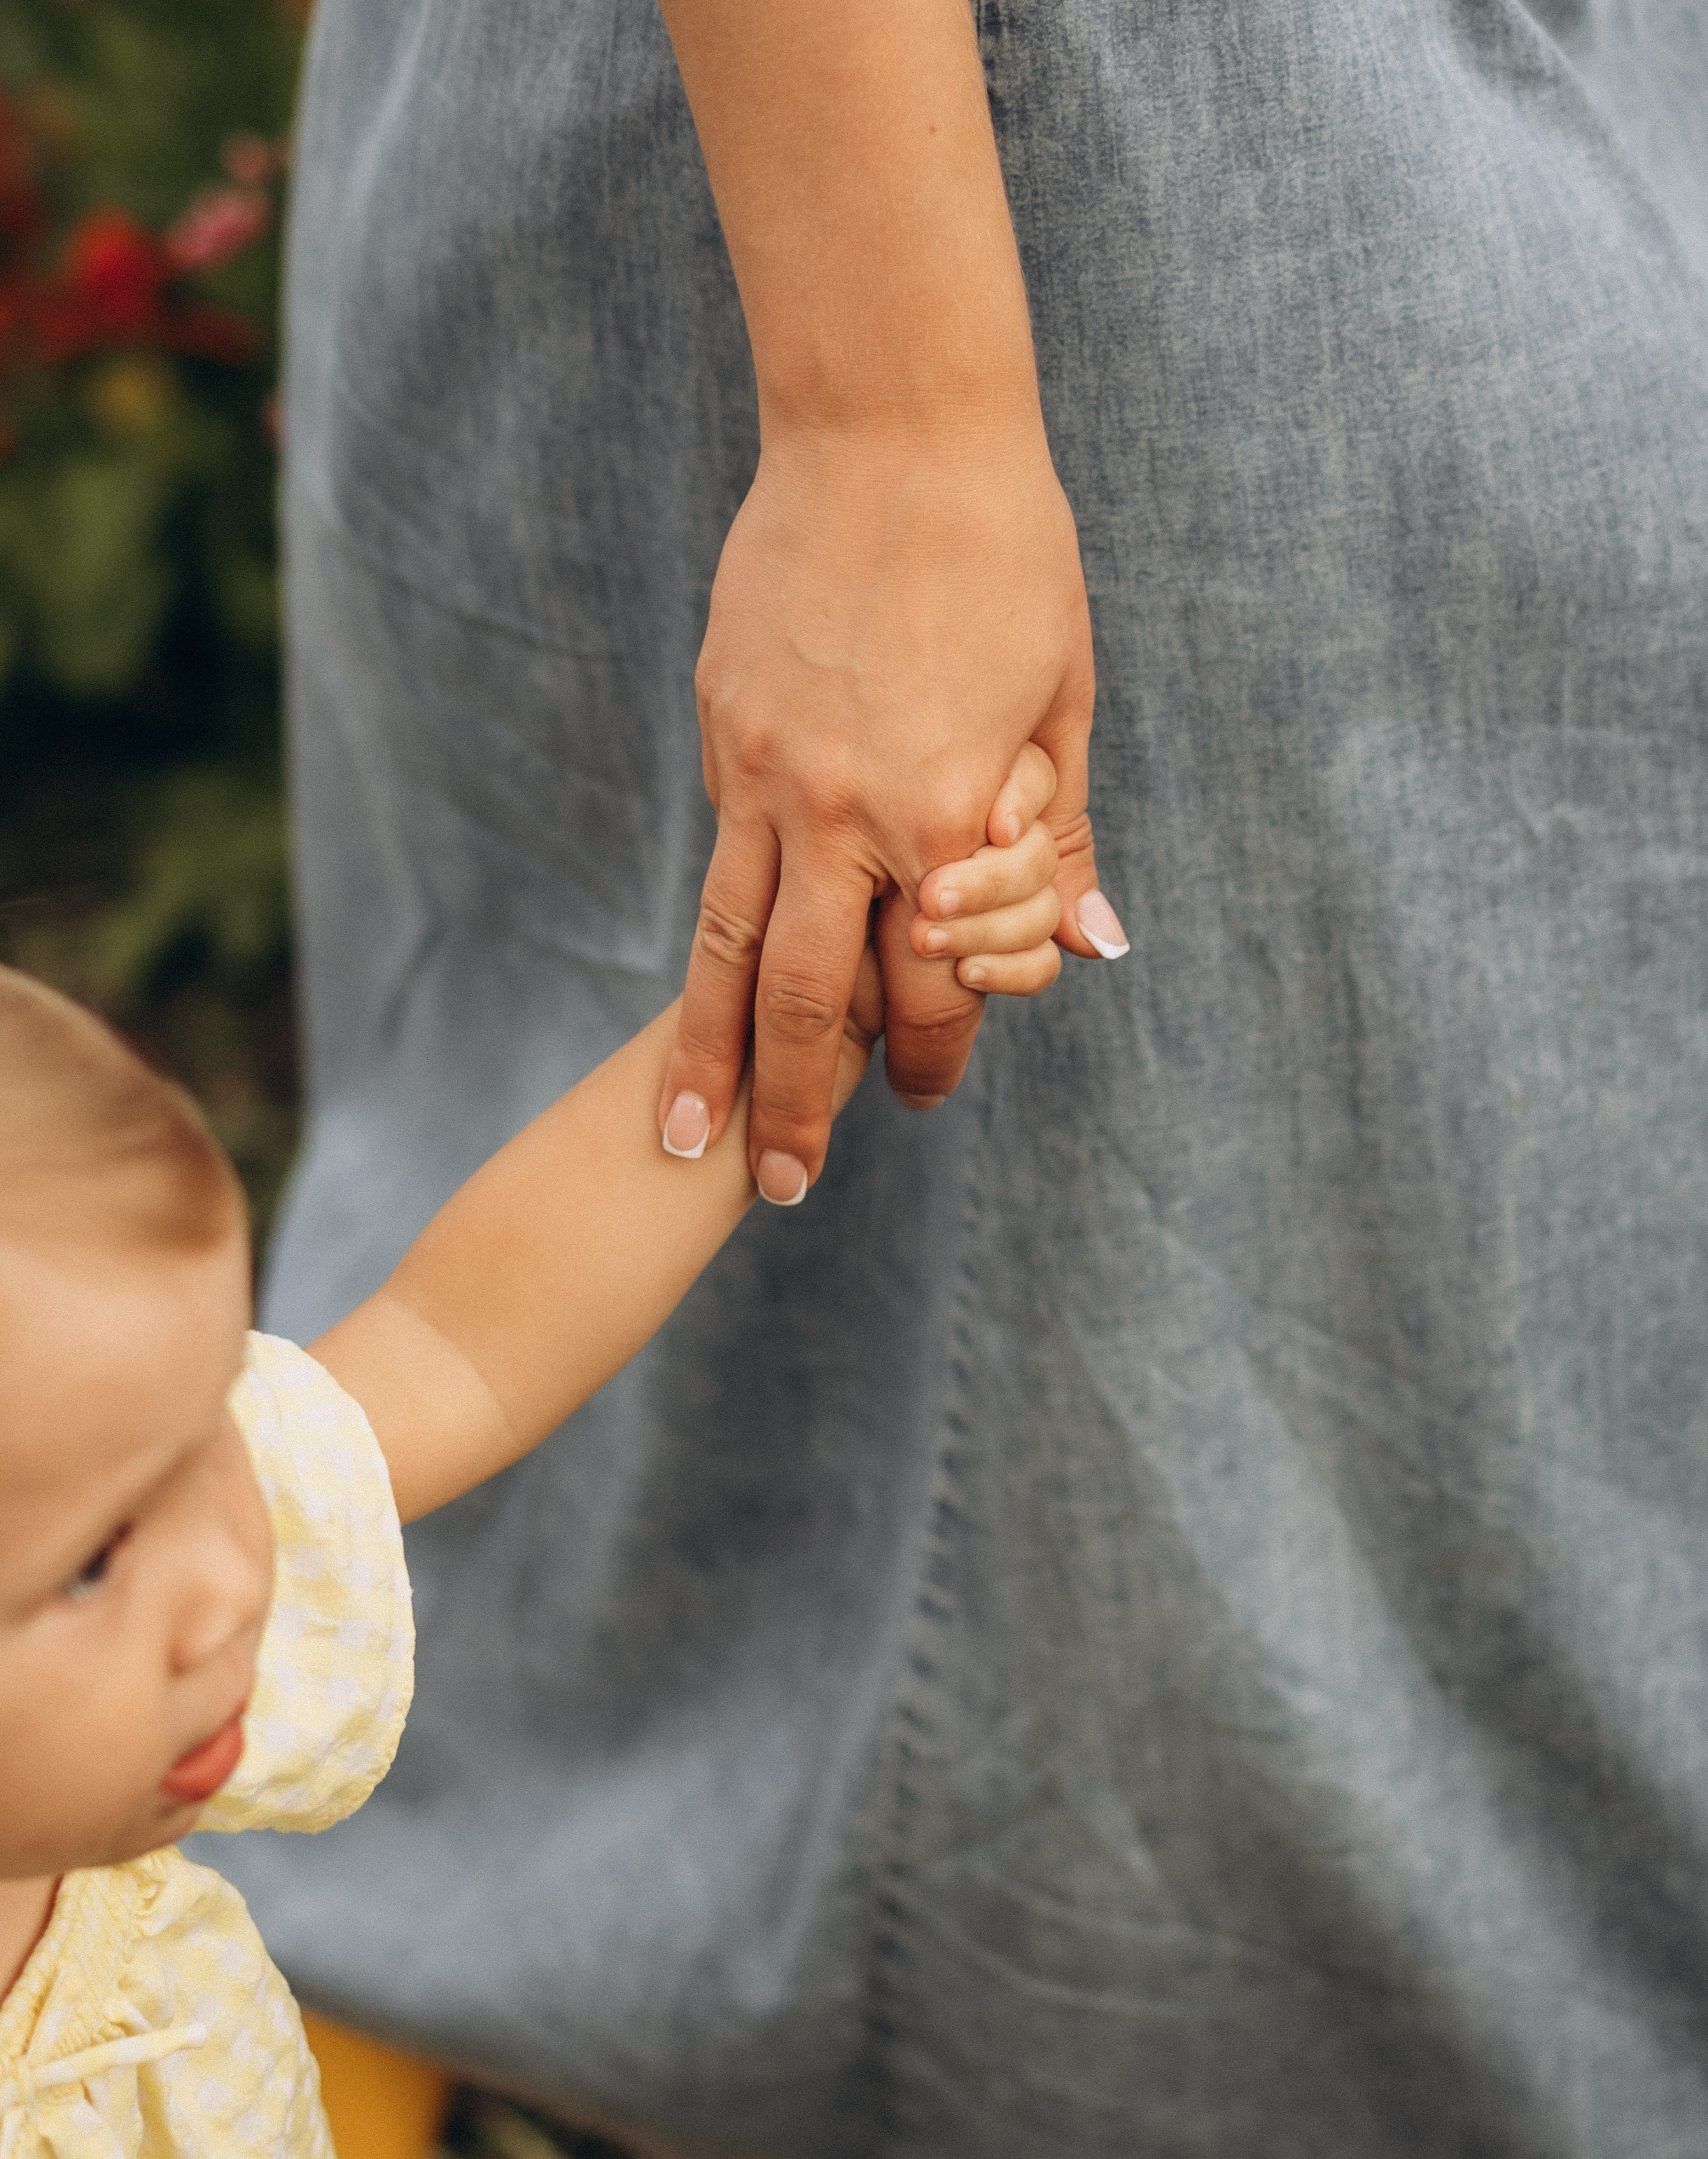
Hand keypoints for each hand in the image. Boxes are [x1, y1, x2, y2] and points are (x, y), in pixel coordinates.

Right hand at [657, 420, 1123, 1204]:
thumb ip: (1060, 835)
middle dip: (793, 1104)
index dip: (933, 1053)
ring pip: (720, 943)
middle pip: (800, 996)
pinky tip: (712, 971)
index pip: (931, 983)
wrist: (890, 420)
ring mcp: (759, 770)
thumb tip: (1093, 945)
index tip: (919, 1096)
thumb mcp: (1062, 696)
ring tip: (679, 1133)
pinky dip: (721, 918)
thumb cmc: (1007, 553)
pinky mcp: (719, 726)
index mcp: (939, 811)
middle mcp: (837, 809)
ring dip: (705, 1051)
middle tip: (777, 1185)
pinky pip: (722, 847)